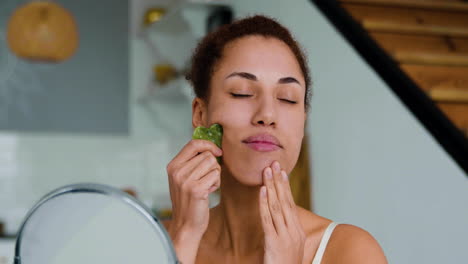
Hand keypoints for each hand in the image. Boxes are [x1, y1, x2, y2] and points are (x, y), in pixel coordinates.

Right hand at [166, 139, 221, 262]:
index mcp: (173, 166)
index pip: (193, 144)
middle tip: (206, 180)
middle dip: (213, 166)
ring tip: (206, 186)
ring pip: (213, 164)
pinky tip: (208, 192)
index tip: (217, 152)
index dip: (208, 145)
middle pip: (207, 155)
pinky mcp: (196, 189)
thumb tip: (211, 147)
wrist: (186, 224)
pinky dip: (216, 183)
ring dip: (215, 175)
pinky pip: (216, 175)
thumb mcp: (183, 178)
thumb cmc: (188, 200)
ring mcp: (185, 180)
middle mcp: (177, 171)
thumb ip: (192, 162)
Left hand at [259, 161, 305, 263]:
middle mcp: (294, 231)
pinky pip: (268, 218)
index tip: (282, 171)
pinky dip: (264, 203)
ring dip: (271, 186)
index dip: (286, 186)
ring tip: (267, 171)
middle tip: (274, 163)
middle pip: (285, 200)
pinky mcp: (274, 242)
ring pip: (277, 206)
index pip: (291, 203)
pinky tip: (262, 190)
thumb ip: (286, 231)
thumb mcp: (289, 246)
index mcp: (298, 231)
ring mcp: (285, 236)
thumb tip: (280, 216)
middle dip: (279, 181)